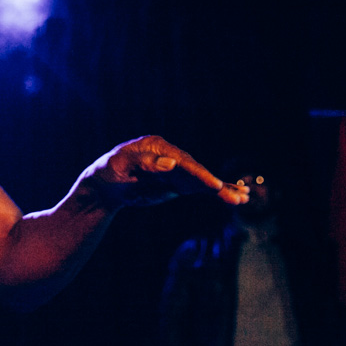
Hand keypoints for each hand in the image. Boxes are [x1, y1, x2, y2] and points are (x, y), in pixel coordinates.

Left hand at [83, 135, 249, 208]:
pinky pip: (198, 188)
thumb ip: (145, 164)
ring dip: (222, 189)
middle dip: (216, 184)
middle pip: (196, 170)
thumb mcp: (120, 166)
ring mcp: (174, 170)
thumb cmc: (108, 172)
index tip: (214, 185)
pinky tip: (233, 197)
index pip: (182, 161)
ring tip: (243, 198)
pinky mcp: (176, 184)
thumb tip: (171, 163)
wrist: (103, 186)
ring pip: (201, 180)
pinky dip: (214, 192)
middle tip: (237, 196)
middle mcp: (169, 156)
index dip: (199, 174)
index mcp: (156, 146)